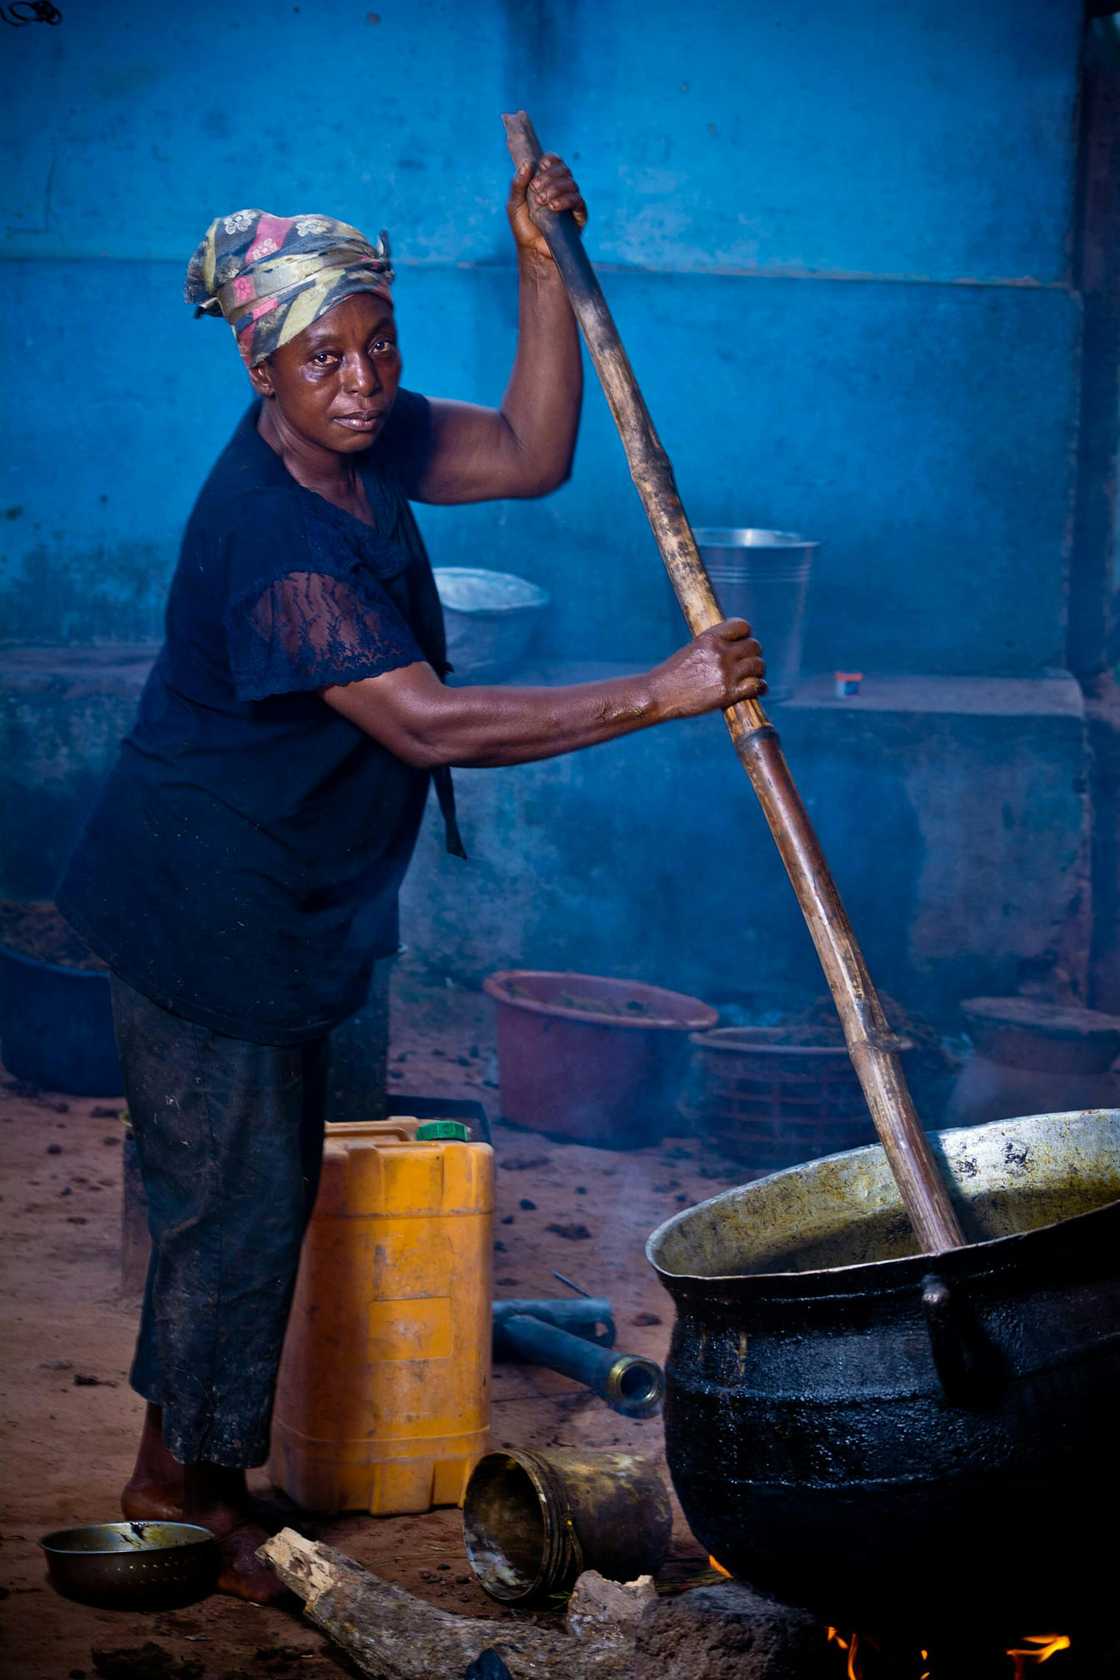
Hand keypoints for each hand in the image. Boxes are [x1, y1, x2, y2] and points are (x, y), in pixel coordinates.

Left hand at [507, 153, 587, 262]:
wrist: (533, 250)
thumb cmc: (523, 228)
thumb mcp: (514, 204)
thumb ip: (517, 184)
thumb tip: (528, 163)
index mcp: (547, 182)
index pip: (555, 162)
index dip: (551, 160)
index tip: (542, 166)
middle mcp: (561, 189)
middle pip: (564, 170)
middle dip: (549, 176)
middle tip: (535, 189)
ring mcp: (571, 201)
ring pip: (571, 183)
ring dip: (555, 188)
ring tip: (541, 201)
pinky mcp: (579, 215)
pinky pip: (577, 200)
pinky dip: (565, 200)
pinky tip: (553, 207)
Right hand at [649, 619, 766, 719]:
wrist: (659, 695)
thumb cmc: (672, 675)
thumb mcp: (691, 650)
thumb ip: (712, 646)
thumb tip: (731, 648)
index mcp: (709, 638)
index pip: (742, 626)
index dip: (745, 635)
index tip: (742, 643)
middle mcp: (720, 652)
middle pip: (754, 646)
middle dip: (753, 654)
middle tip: (749, 664)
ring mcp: (725, 673)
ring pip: (758, 666)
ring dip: (758, 672)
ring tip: (753, 677)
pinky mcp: (727, 693)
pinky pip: (756, 686)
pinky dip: (760, 688)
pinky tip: (758, 689)